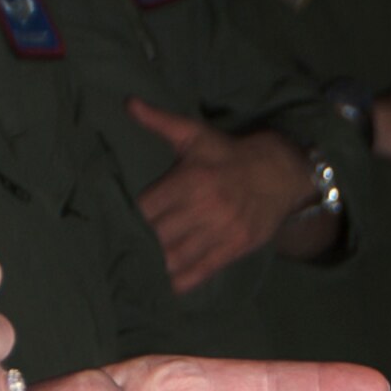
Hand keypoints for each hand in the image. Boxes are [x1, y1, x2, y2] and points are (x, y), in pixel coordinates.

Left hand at [128, 100, 314, 291]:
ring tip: (132, 274)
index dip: (127, 219)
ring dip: (154, 268)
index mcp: (190, 180)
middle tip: (115, 254)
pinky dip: (180, 281)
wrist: (281, 172)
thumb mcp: (195, 134)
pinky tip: (162, 287)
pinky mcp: (235, 248)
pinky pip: (202, 271)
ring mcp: (222, 231)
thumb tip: (128, 103)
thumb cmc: (228, 154)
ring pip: (177, 257)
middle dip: (137, 245)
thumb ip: (160, 122)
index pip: (147, 209)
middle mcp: (205, 208)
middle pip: (159, 236)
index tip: (108, 226)